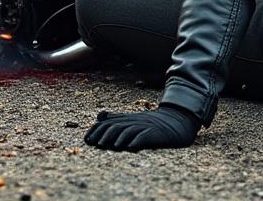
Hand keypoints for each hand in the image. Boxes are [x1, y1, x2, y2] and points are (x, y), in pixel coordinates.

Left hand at [83, 103, 200, 151]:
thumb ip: (116, 118)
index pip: (106, 123)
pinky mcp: (155, 133)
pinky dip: (137, 141)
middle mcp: (133, 121)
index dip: (96, 130)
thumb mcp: (133, 119)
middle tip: (96, 144)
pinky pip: (145, 136)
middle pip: (115, 126)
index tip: (87, 140)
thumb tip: (99, 116)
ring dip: (118, 138)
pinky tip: (130, 148)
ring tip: (111, 147)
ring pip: (128, 130)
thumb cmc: (151, 123)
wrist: (176, 122)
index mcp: (126, 119)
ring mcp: (145, 126)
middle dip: (104, 135)